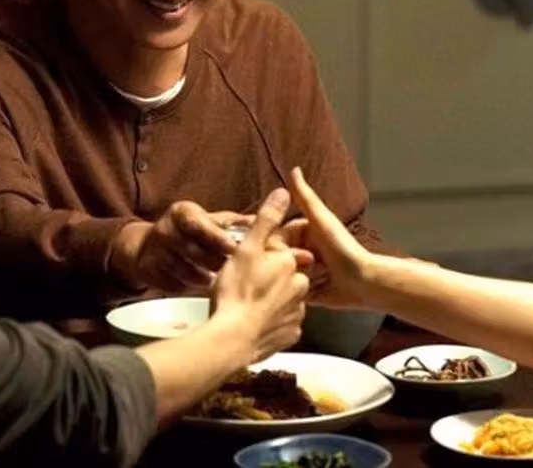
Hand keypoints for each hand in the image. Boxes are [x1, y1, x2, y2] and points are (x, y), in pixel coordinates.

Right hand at [122, 201, 252, 292]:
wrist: (147, 246)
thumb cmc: (190, 232)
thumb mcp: (208, 221)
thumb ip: (235, 223)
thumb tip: (263, 221)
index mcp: (182, 212)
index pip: (200, 225)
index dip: (219, 238)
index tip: (237, 250)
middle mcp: (165, 229)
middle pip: (195, 251)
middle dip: (217, 263)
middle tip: (236, 273)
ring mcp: (154, 251)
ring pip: (186, 271)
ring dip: (206, 279)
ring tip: (221, 284)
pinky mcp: (147, 271)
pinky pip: (175, 285)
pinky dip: (190, 289)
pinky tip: (202, 292)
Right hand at [211, 188, 310, 361]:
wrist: (232, 341)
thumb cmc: (236, 292)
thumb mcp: (247, 248)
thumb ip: (266, 220)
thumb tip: (283, 191)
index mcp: (290, 263)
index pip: (281, 254)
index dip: (263, 259)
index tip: (247, 268)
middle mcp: (300, 286)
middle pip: (285, 277)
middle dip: (270, 280)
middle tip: (246, 287)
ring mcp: (297, 313)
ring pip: (285, 301)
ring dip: (271, 302)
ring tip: (248, 307)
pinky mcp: (291, 335)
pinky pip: (283, 324)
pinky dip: (272, 324)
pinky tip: (255, 324)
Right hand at [286, 166, 378, 309]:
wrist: (364, 281)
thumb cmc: (344, 249)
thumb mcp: (321, 219)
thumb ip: (305, 197)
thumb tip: (294, 169)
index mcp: (303, 232)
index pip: (275, 237)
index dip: (275, 245)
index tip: (285, 251)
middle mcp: (302, 251)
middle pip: (276, 259)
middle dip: (287, 265)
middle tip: (311, 266)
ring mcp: (305, 272)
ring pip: (282, 278)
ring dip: (293, 281)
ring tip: (316, 278)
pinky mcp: (308, 292)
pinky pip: (291, 294)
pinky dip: (295, 295)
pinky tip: (309, 292)